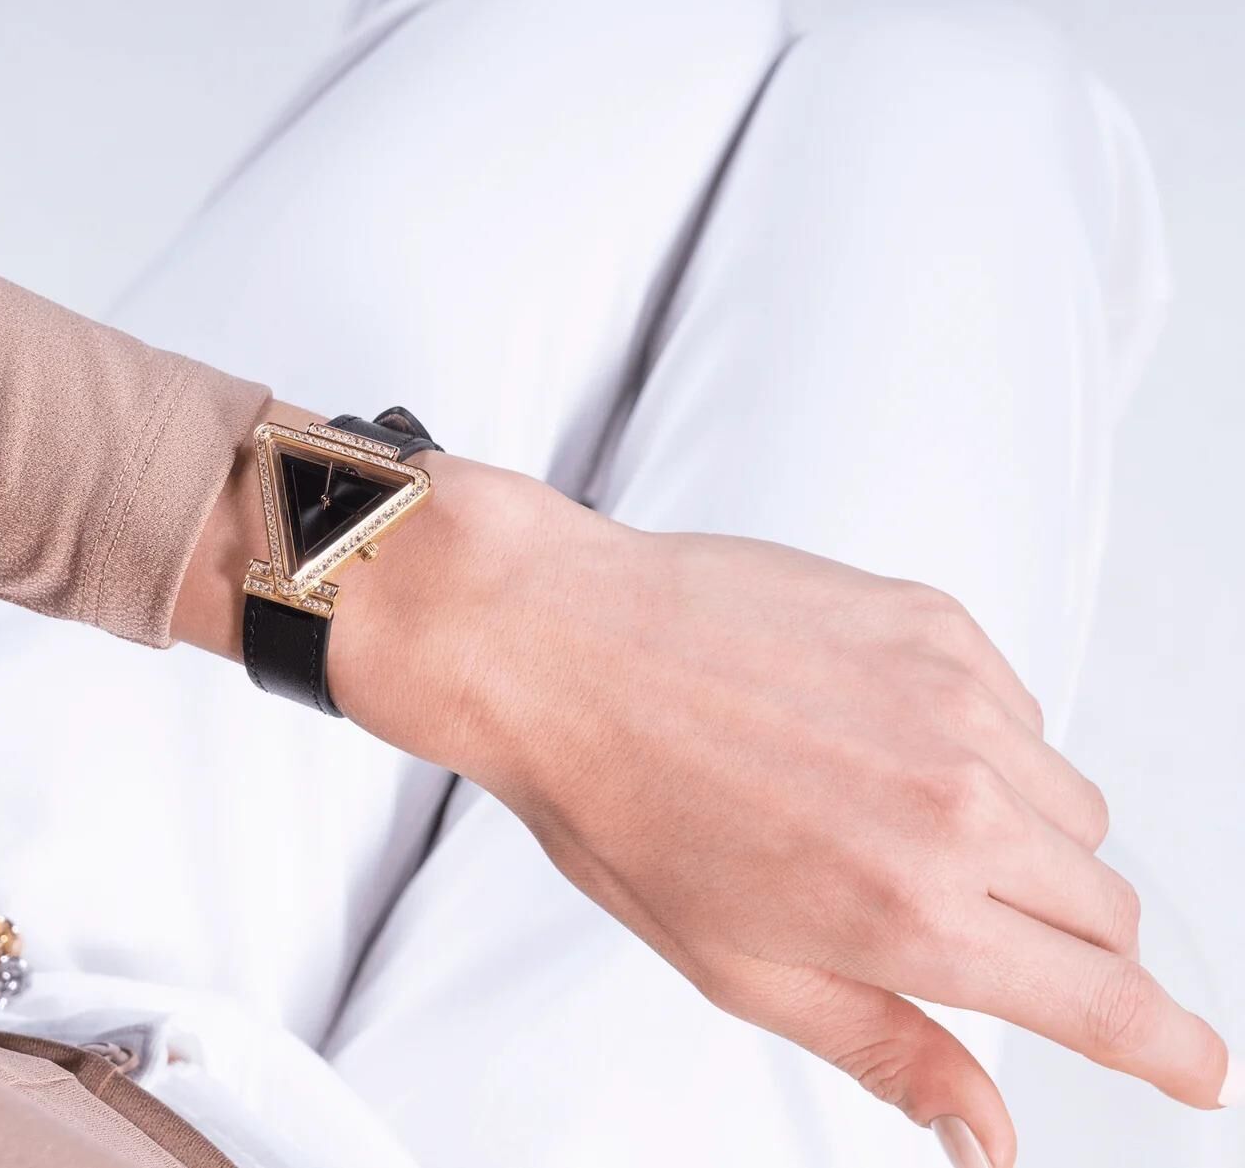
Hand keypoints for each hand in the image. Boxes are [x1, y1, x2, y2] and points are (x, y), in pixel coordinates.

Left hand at [322, 454, 1232, 1167]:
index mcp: (912, 909)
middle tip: (961, 930)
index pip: (1108, 1002)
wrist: (560, 646)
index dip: (1169, 1049)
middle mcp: (957, 802)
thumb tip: (989, 1138)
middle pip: (1106, 908)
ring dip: (1018, 838)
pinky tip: (868, 740)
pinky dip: (975, 745)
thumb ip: (889, 1051)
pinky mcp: (939, 623)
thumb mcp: (742, 969)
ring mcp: (956, 699)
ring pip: (1070, 807)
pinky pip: (1018, 711)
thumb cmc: (619, 802)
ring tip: (884, 821)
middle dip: (1067, 945)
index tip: (1194, 1069)